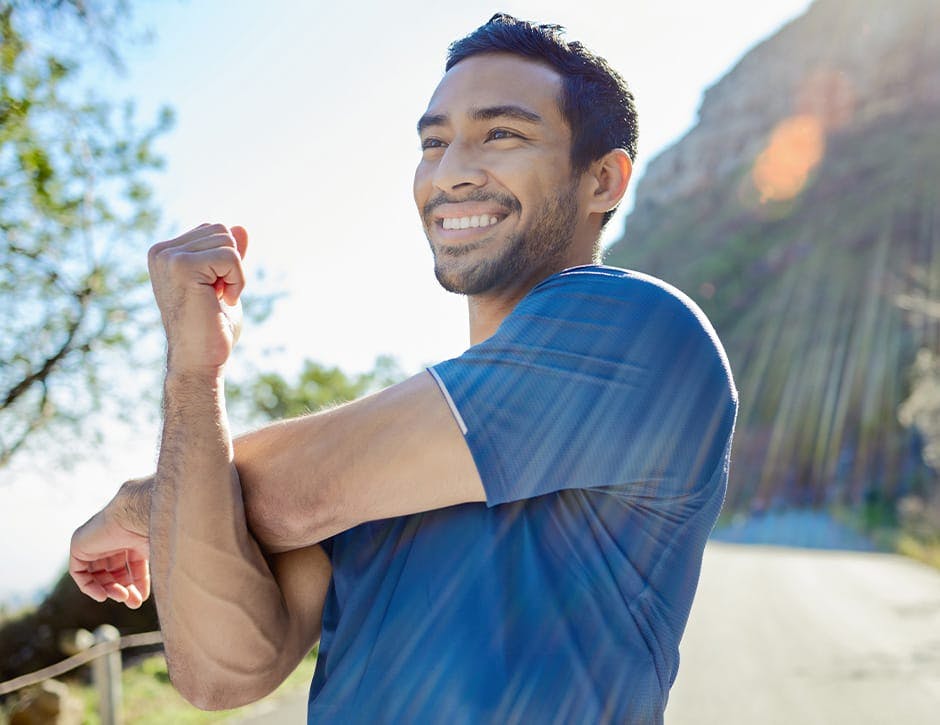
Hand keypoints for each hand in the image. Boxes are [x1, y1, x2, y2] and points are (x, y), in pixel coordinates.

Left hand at [69, 481, 151, 608]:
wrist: (138, 512)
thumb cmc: (155, 529)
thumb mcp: (159, 554)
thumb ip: (160, 570)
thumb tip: (169, 592)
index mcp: (134, 537)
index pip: (133, 566)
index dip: (137, 584)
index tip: (142, 598)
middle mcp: (115, 538)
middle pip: (115, 572)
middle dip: (124, 589)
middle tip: (133, 602)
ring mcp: (96, 541)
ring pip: (98, 574)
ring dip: (110, 590)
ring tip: (122, 597)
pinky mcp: (79, 544)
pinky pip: (79, 572)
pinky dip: (89, 586)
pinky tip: (103, 595)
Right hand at [147, 223, 248, 373]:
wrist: (199, 361)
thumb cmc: (211, 328)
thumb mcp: (224, 284)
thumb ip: (228, 256)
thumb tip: (241, 228)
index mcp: (166, 253)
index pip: (215, 231)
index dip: (227, 262)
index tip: (214, 291)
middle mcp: (161, 251)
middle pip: (222, 231)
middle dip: (232, 265)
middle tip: (217, 297)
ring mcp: (168, 257)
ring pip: (227, 241)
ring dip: (235, 274)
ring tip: (218, 299)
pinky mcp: (181, 265)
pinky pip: (230, 256)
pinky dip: (237, 281)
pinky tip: (223, 301)